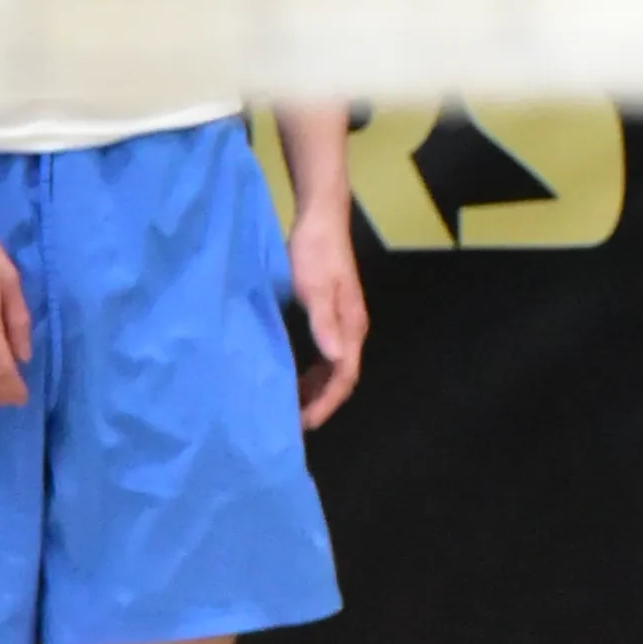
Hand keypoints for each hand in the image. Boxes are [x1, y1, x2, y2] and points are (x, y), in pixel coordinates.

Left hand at [286, 193, 367, 424]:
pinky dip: (312, 372)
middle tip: (292, 423)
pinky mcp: (332, 315)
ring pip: (334, 368)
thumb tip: (335, 360)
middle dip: (320, 402)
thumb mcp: (314, 287)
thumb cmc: (315, 252)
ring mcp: (343, 323)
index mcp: (351, 326)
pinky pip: (326, 355)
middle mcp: (351, 329)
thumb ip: (324, 323)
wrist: (321, 219)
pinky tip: (294, 376)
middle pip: (342, 377)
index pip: (344, 376)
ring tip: (291, 406)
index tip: (304, 424)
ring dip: (315, 389)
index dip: (325, 402)